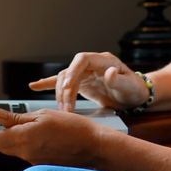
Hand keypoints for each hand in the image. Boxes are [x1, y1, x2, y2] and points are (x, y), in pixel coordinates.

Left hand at [0, 108, 107, 166]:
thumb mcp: (43, 116)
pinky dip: (30, 144)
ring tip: (38, 129)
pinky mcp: (40, 165)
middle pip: (1, 145)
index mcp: (22, 138)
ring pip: (15, 148)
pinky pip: (28, 153)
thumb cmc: (72, 128)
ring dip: (17, 139)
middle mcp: (24, 153)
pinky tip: (46, 138)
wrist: (94, 148)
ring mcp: (32, 161)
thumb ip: (18, 119)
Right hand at [28, 52, 149, 111]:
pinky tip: (35, 86)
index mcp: (103, 61)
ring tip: (62, 111)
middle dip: (65, 91)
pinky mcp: (80, 82)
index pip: (82, 60)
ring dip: (61, 95)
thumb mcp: (129, 86)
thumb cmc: (134, 89)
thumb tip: (108, 73)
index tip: (68, 86)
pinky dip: (48, 84)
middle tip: (66, 109)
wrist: (135, 96)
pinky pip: (63, 82)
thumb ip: (118, 80)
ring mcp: (85, 73)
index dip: (73, 71)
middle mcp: (91, 64)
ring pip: (65, 80)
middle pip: (70, 72)